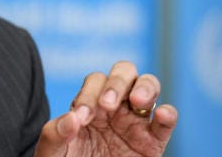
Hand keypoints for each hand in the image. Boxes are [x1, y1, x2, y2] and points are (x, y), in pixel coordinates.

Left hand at [35, 61, 177, 155]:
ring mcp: (136, 122)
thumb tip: (71, 118)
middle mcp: (115, 107)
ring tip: (138, 100)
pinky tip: (161, 114)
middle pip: (124, 72)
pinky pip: (165, 122)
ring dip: (145, 87)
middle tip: (107, 104)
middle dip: (117, 82)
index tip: (81, 118)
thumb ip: (55, 135)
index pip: (94, 82)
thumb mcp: (54, 152)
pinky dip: (168, 114)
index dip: (88, 95)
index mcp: (90, 104)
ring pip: (148, 86)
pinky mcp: (153, 142)